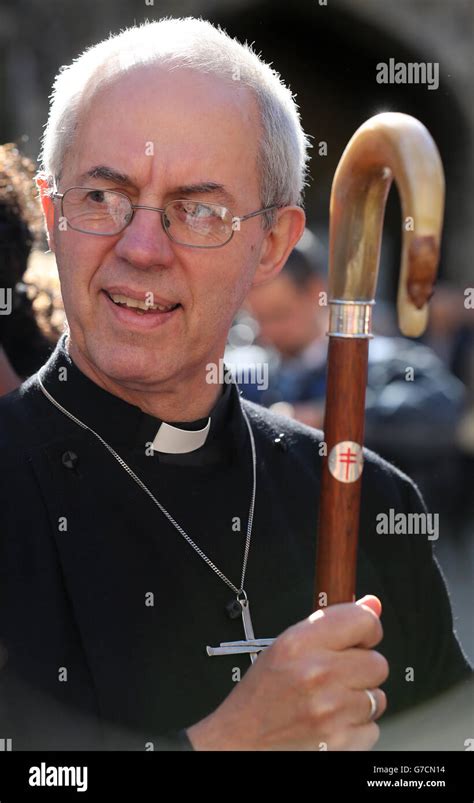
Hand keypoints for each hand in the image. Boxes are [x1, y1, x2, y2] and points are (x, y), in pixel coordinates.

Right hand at [187, 595, 387, 750]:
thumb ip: (330, 624)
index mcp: (300, 643)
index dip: (367, 629)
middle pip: (377, 663)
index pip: (363, 620)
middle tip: (338, 675)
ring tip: (331, 701)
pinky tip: (332, 722)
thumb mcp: (285, 646)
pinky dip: (356, 728)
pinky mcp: (341, 741)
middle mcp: (317, 673)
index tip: (361, 637)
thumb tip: (372, 604)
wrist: (242, 741)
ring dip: (359, 700)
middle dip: (362, 669)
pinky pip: (372, 728)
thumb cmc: (261, 695)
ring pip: (377, 697)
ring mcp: (331, 710)